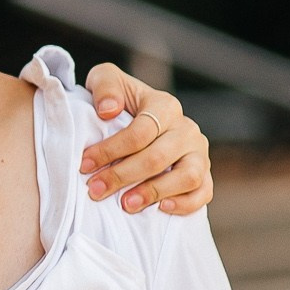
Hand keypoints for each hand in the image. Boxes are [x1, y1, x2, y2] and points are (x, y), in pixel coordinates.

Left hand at [80, 63, 212, 215]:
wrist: (135, 115)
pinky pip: (204, 192)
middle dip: (122, 176)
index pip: (140, 132)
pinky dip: (186, 203)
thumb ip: (105, 86)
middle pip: (158, 157)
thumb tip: (108, 110)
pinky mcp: (204, 173)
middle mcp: (186, 128)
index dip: (110, 150)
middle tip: (95, 189)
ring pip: (187, 176)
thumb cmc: (118, 99)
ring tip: (125, 204)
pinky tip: (161, 209)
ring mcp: (199, 152)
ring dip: (154, 192)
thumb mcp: (105, 80)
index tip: (85, 164)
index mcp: (165, 105)